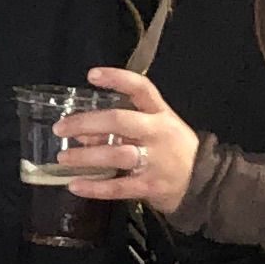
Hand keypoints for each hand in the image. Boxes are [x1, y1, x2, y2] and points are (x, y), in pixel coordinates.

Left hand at [70, 69, 201, 216]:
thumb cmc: (173, 151)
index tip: (91, 75)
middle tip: (61, 128)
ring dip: (86, 156)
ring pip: (117, 154)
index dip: (117, 79)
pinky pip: (119, 187)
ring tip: (63, 158)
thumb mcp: (155, 131)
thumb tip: (82, 133)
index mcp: (161, 114)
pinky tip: (75, 185)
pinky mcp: (151, 186)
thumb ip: (121, 129)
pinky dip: (95, 187)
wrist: (203, 183)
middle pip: (120, 121)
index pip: (141, 89)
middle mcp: (158, 133)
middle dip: (87, 123)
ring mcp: (156, 160)